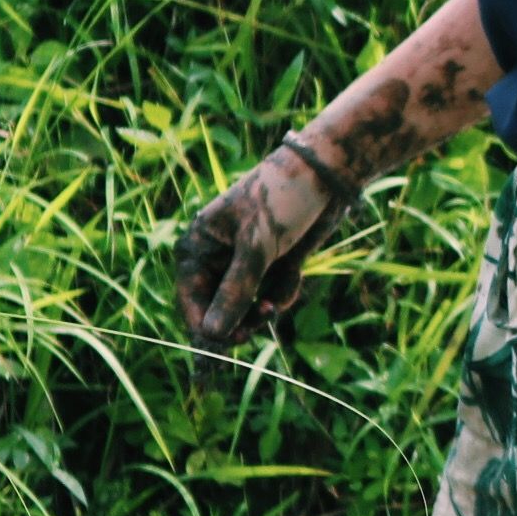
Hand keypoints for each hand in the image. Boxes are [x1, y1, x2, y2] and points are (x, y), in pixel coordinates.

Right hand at [175, 143, 346, 349]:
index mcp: (197, 248)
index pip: (190, 301)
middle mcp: (215, 258)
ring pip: (247, 308)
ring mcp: (243, 263)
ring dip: (266, 306)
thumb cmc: (281, 199)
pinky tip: (297, 271)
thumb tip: (212, 334)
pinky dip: (283, 292)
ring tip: (280, 292)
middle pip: (218, 311)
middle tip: (266, 316)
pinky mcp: (270, 266)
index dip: (208, 325)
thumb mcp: (258, 247)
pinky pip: (270, 296)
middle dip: (243, 318)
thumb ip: (236, 290)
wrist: (325, 176)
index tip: (236, 339)